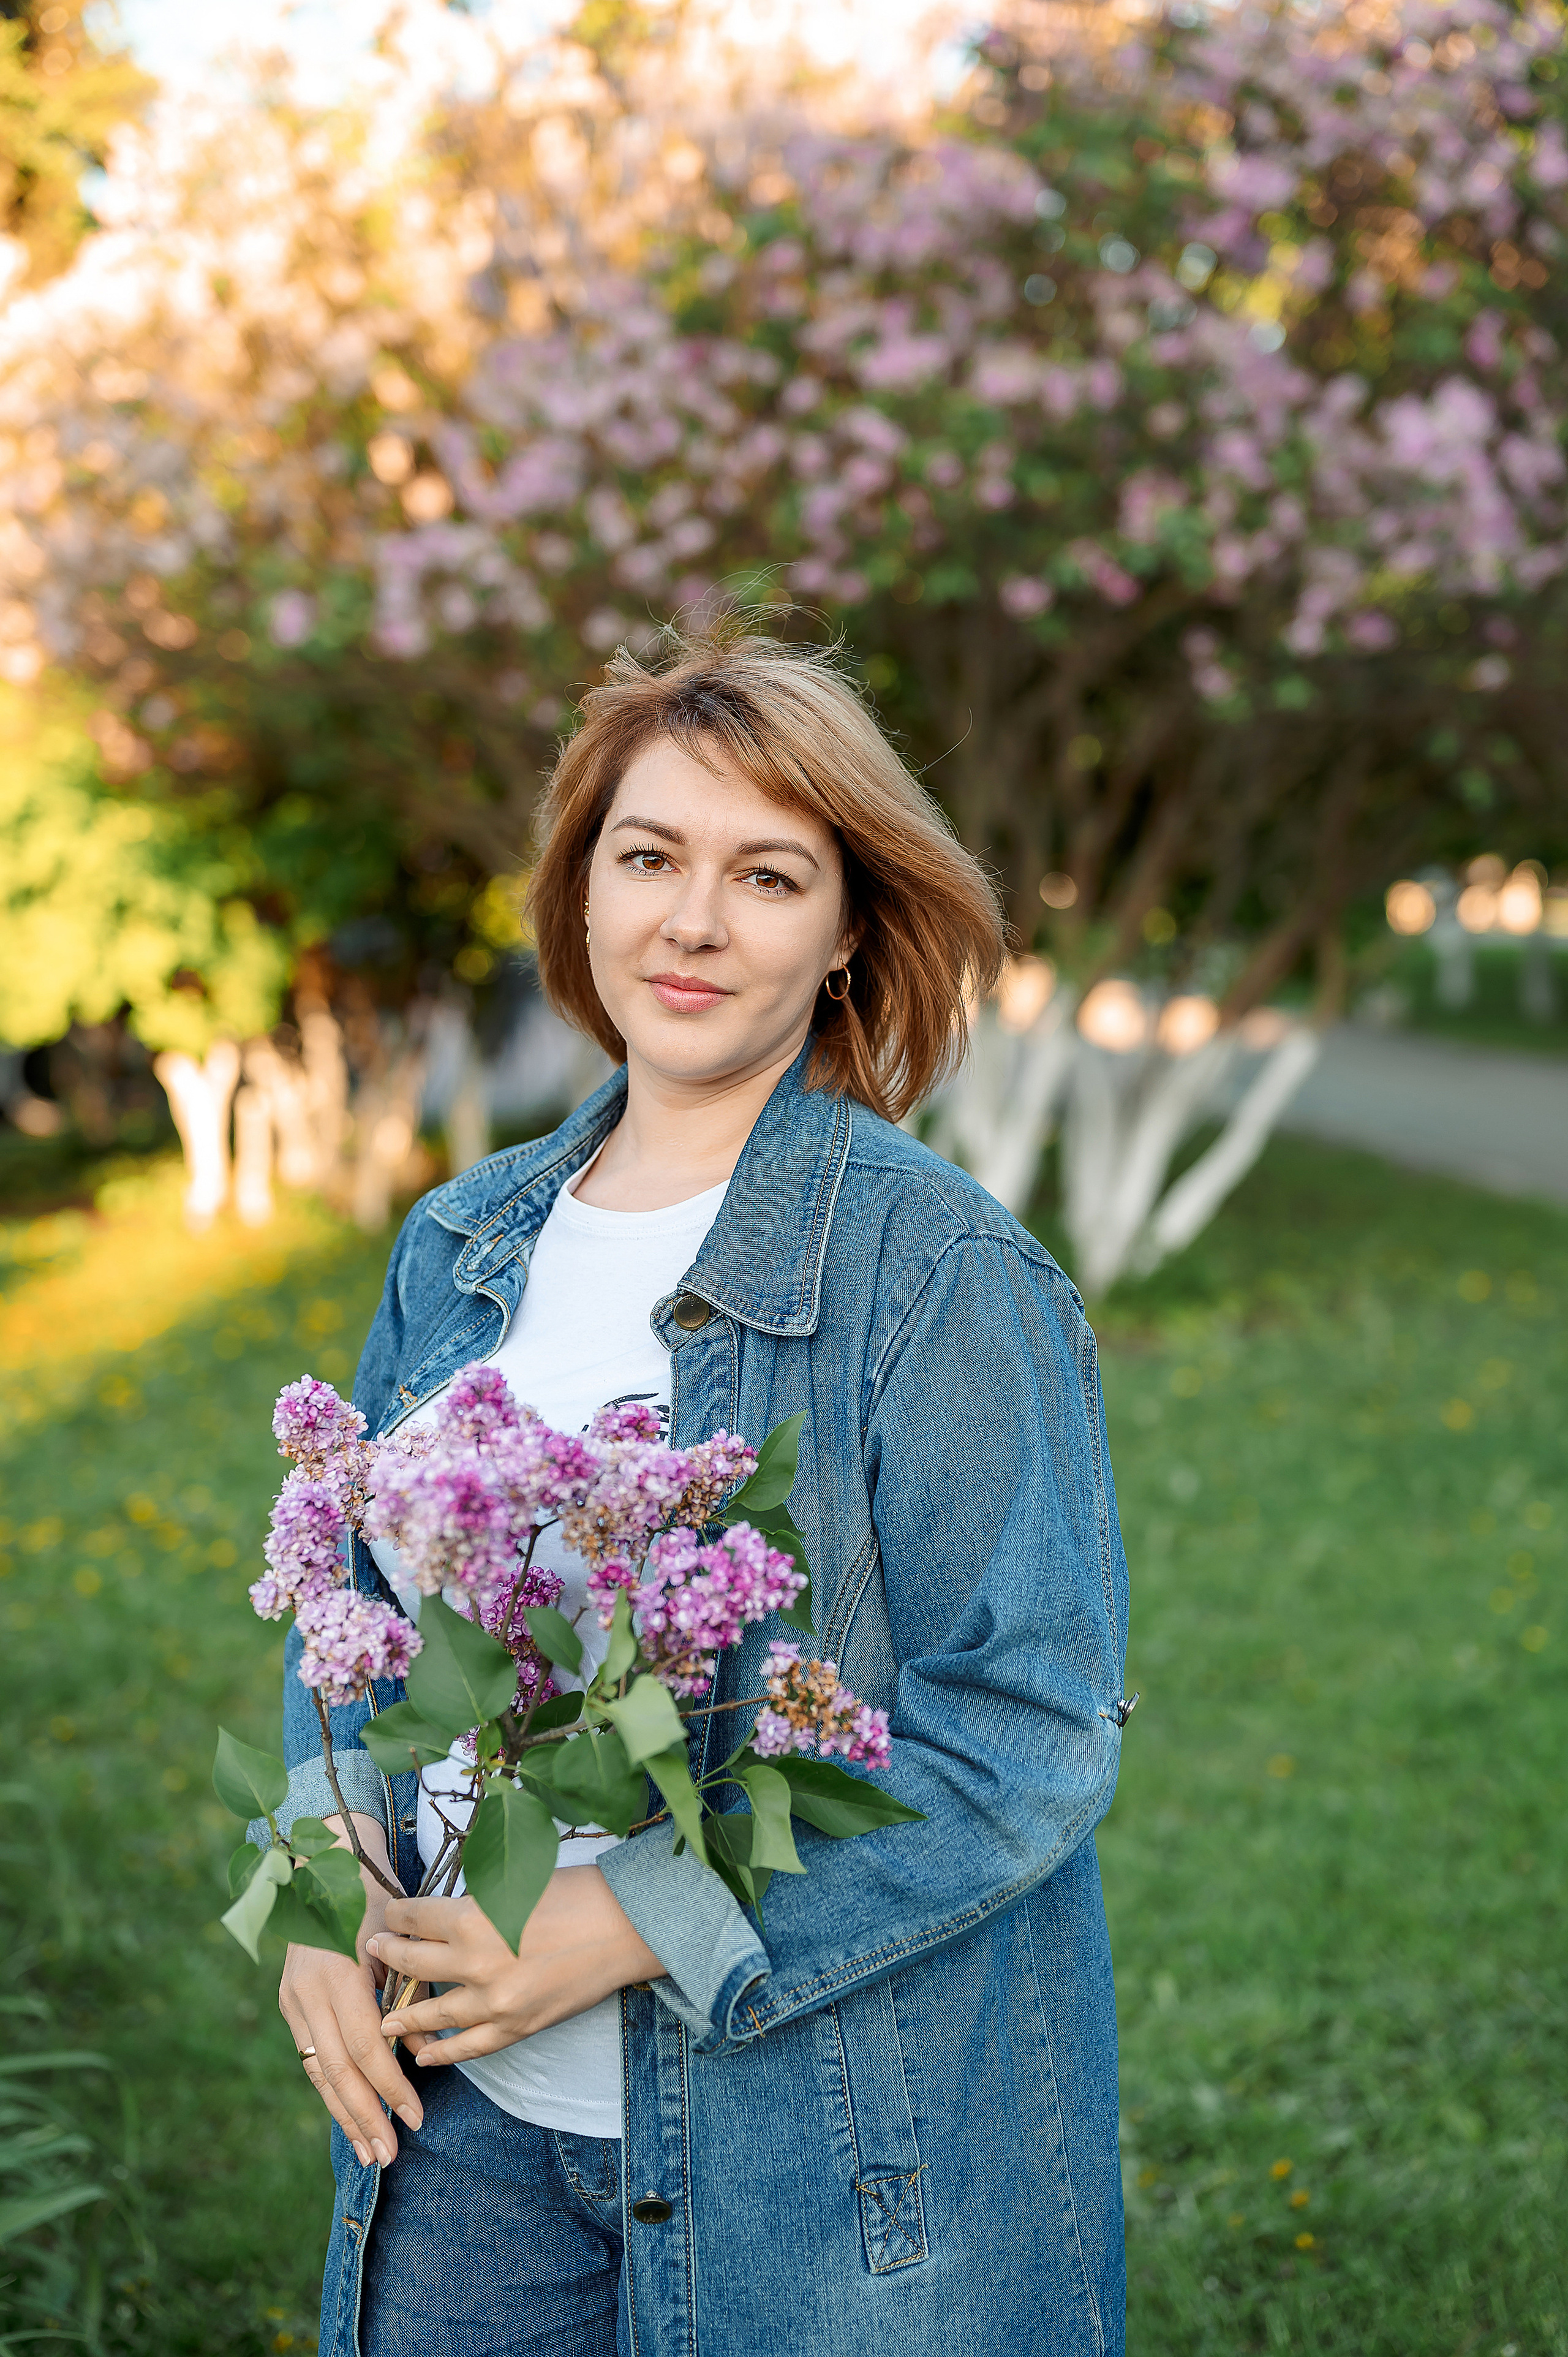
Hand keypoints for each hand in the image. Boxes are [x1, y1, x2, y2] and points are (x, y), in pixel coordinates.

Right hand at [277, 1812, 424, 2167]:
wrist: (324, 1861)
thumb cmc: (374, 1895)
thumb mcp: (401, 1938)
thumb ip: (413, 1995)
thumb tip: (426, 2054)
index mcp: (338, 1971)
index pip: (366, 2045)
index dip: (390, 2086)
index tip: (415, 2117)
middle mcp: (307, 1990)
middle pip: (337, 2068)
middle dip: (365, 2115)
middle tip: (389, 2155)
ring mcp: (292, 1998)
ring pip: (318, 2070)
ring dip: (344, 2114)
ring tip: (370, 2152)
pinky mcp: (288, 2002)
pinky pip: (311, 2056)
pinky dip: (331, 2090)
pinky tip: (349, 2116)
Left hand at [367, 1865, 666, 2066]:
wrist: (626, 1928)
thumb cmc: (577, 1892)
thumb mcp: (517, 1883)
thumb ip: (478, 1903)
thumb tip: (446, 1915)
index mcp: (473, 1916)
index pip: (414, 1917)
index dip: (396, 1914)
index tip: (389, 1914)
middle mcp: (475, 1962)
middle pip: (413, 1962)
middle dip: (388, 1956)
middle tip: (372, 1952)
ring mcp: (494, 2002)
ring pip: (431, 2014)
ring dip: (403, 2014)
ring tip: (382, 2017)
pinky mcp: (517, 2027)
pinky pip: (468, 2048)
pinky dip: (441, 2054)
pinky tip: (423, 2056)